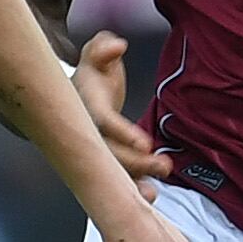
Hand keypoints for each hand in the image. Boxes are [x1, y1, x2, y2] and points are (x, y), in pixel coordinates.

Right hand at [73, 32, 171, 181]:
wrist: (79, 94)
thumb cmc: (93, 73)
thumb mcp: (96, 55)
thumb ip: (103, 47)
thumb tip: (116, 45)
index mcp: (87, 107)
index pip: (104, 123)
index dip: (123, 134)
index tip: (145, 143)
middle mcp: (88, 132)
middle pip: (110, 154)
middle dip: (136, 164)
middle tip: (163, 165)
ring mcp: (98, 148)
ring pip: (114, 170)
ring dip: (135, 181)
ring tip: (157, 187)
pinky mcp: (108, 158)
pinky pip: (118, 177)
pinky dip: (133, 188)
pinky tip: (150, 195)